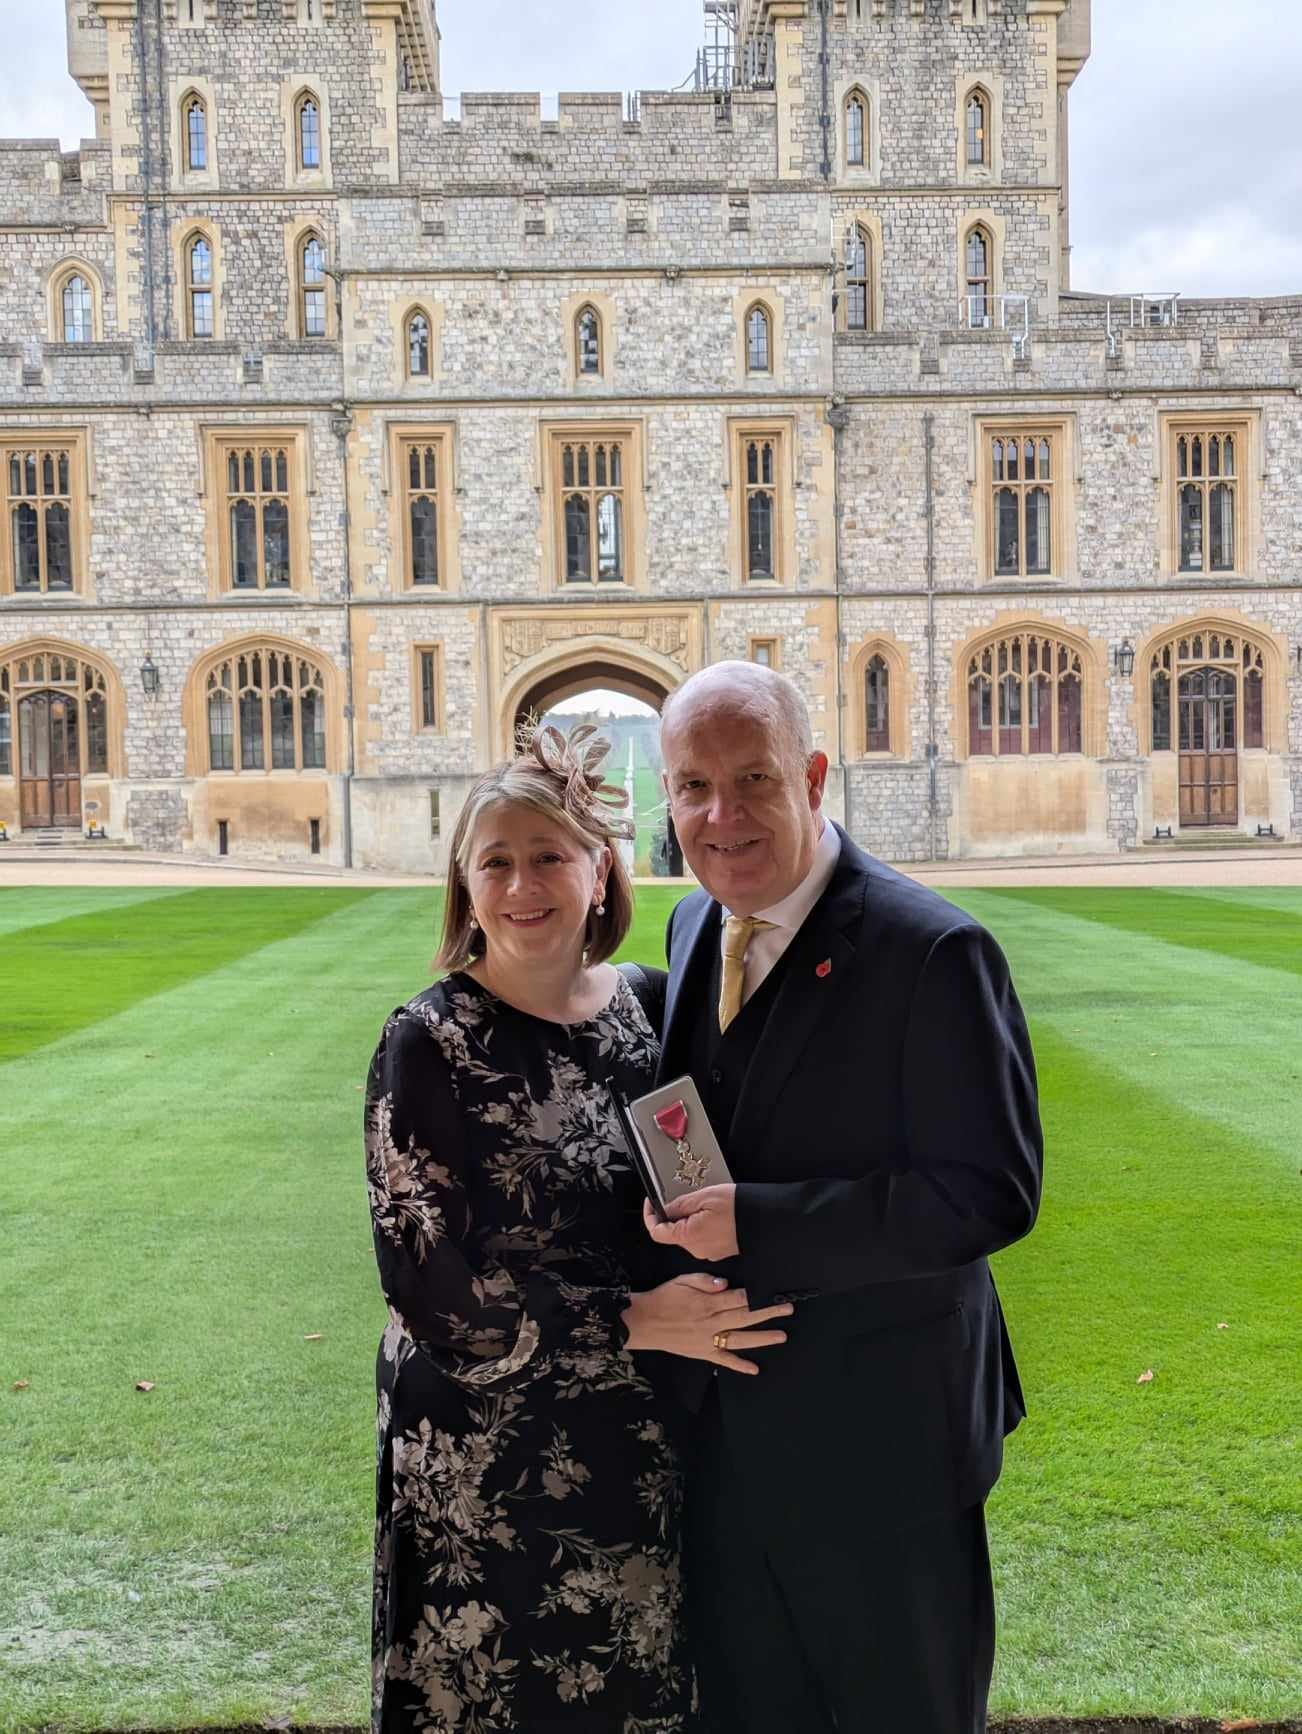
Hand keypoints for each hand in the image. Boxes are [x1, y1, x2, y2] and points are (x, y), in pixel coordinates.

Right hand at [622, 1273, 792, 1375]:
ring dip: (761, 1338)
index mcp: (706, 1303)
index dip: (756, 1295)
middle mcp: (710, 1323)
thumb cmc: (663, 1297)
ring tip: (782, 1336)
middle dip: (767, 1312)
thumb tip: (726, 1284)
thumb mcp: (681, 1281)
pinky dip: (739, 1365)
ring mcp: (707, 1340)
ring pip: (739, 1339)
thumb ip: (704, 1281)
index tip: (773, 1292)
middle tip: (787, 1308)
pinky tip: (755, 1369)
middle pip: (743, 1317)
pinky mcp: (702, 1353)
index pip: (737, 1298)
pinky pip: (723, 1360)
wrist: (643, 1322)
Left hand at [643, 1185, 738, 1261]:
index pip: (656, 1232)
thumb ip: (679, 1204)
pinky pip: (701, 1237)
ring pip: (687, 1233)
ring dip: (690, 1218)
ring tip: (707, 1204)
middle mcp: (696, 1249)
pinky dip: (702, 1224)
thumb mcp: (703, 1197)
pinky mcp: (717, 1251)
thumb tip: (663, 1209)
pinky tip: (715, 1214)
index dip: (650, 1215)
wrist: (765, 1220)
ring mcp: (708, 1252)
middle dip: (675, 1214)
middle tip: (689, 1197)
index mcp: (689, 1236)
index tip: (651, 1203)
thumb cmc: (738, 1208)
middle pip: (672, 1232)